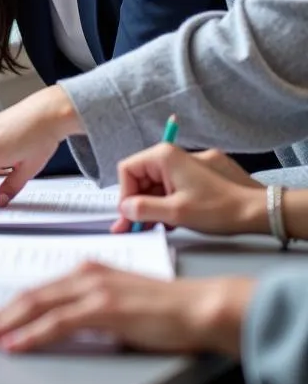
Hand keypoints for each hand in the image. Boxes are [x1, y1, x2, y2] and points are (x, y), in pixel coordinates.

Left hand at [0, 262, 252, 357]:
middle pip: (28, 295)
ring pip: (36, 306)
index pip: (38, 290)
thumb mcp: (119, 303)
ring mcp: (93, 289)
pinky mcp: (104, 308)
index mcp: (86, 271)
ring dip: (4, 324)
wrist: (200, 306)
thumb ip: (91, 308)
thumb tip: (64, 325)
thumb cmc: (167, 309)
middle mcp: (84, 274)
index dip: (9, 306)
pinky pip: (58, 323)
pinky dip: (31, 334)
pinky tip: (15, 343)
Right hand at [113, 144, 265, 235]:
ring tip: (153, 227)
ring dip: (152, 205)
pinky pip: (173, 186)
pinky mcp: (199, 174)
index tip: (128, 217)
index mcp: (164, 157)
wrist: (258, 211)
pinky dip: (167, 202)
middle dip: (136, 203)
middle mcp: (173, 155)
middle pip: (142, 177)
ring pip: (157, 184)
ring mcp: (187, 164)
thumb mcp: (175, 213)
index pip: (128, 170)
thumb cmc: (218, 209)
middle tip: (133, 227)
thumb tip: (125, 209)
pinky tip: (171, 221)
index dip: (124, 195)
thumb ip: (143, 209)